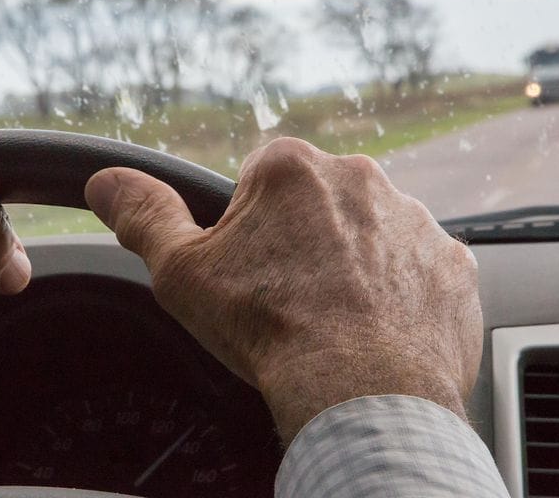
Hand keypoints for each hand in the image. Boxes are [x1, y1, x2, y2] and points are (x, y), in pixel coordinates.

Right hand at [85, 137, 481, 442]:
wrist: (360, 390)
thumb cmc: (269, 328)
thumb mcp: (181, 272)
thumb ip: (143, 215)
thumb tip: (106, 181)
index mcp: (292, 168)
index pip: (260, 179)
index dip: (248, 228)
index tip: (250, 269)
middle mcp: (360, 178)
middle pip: (318, 204)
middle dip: (303, 241)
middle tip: (288, 297)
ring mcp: (416, 220)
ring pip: (371, 235)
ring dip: (354, 265)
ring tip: (333, 318)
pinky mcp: (452, 264)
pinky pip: (418, 271)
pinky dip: (399, 295)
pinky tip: (374, 330)